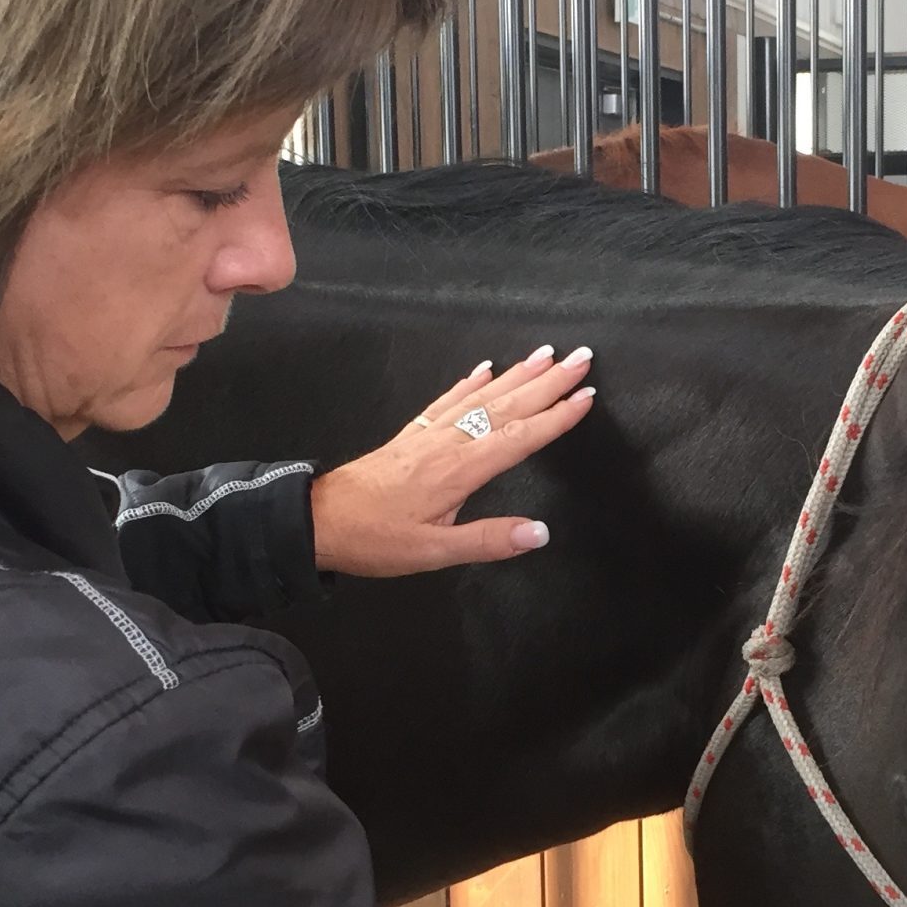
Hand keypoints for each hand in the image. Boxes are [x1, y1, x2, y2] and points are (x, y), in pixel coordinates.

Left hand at [309, 345, 596, 577]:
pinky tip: (486, 368)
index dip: (555, 418)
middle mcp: (448, 442)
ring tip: (546, 354)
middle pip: (507, 406)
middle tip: (582, 357)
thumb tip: (540, 532)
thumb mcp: (432, 552)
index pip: (519, 438)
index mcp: (459, 470)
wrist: (319, 519)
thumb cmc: (375, 540)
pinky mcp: (412, 433)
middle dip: (547, 382)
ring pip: (481, 396)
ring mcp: (429, 433)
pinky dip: (470, 382)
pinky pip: (448, 399)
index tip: (587, 396)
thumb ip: (487, 541)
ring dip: (517, 374)